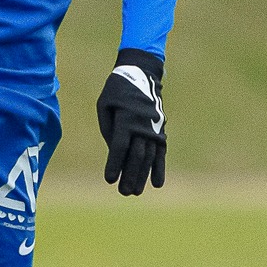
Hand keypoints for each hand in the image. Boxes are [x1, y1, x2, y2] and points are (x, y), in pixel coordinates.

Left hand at [97, 50, 165, 196]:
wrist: (142, 73)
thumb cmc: (117, 90)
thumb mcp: (104, 105)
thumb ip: (108, 129)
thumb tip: (113, 152)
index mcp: (126, 118)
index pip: (119, 147)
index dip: (115, 164)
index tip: (110, 180)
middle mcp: (142, 125)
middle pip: (136, 156)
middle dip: (130, 175)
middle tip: (124, 193)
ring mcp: (153, 128)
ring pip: (149, 157)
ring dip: (142, 176)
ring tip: (135, 192)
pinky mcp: (160, 130)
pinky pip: (161, 152)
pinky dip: (159, 168)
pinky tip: (157, 184)